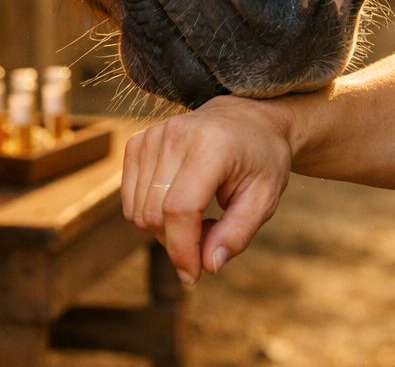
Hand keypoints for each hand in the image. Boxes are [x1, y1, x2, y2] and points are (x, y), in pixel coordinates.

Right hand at [121, 95, 294, 285]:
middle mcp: (177, 135)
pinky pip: (130, 198)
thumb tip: (208, 266)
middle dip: (178, 242)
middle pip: (155, 214)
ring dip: (165, 229)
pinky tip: (180, 201)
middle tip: (211, 234)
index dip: (182, 250)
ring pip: (138, 211)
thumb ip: (236, 234)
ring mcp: (153, 135)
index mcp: (213, 146)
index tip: (193, 276)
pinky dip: (151, 212)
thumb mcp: (265, 199)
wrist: (248, 119)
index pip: (180, 209)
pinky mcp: (138, 141)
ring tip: (200, 215)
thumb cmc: (261, 160)